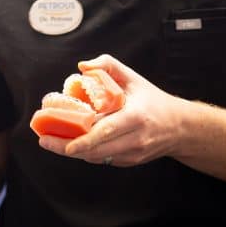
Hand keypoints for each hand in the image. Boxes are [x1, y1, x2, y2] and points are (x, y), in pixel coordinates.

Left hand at [35, 54, 189, 167]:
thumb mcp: (133, 77)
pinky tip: (71, 144)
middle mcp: (135, 139)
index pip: (107, 131)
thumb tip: (82, 66)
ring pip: (98, 158)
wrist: (180, 127)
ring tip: (51, 142)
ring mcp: (133, 153)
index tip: (67, 145)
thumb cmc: (152, 100)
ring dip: (74, 152)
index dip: (85, 140)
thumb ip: (108, 65)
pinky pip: (104, 159)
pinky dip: (87, 153)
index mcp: (136, 117)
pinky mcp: (130, 161)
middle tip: (45, 141)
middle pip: (97, 150)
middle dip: (67, 148)